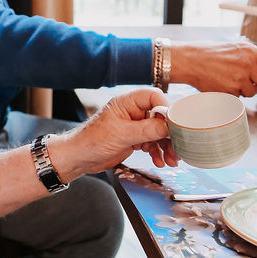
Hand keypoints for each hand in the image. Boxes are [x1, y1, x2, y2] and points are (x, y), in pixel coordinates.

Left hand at [52, 87, 177, 176]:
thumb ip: (147, 130)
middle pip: (160, 116)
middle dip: (170, 134)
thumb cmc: (92, 141)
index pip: (154, 96)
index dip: (166, 109)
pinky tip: (159, 161)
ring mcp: (134, 126)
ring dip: (166, 146)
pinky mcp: (134, 138)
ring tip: (171, 160)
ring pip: (158, 132)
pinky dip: (158, 152)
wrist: (79, 158)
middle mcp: (132, 111)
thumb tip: (169, 126)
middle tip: (177, 148)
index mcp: (127, 102)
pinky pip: (152, 142)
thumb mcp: (122, 135)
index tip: (173, 125)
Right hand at [171, 41, 256, 96]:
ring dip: (244, 90)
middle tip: (253, 85)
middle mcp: (247, 64)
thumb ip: (251, 57)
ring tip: (231, 81)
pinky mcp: (230, 90)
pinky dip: (232, 94)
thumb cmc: (209, 53)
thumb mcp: (234, 48)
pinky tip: (222, 84)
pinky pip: (238, 97)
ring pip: (252, 92)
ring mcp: (239, 79)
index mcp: (250, 51)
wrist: (190, 60)